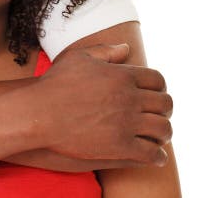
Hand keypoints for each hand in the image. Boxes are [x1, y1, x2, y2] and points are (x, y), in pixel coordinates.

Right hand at [31, 46, 172, 166]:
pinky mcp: (120, 146)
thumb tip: (127, 48)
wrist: (39, 113)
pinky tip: (154, 157)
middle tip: (159, 115)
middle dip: (165, 110)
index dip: (159, 88)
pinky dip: (157, 156)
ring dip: (164, 133)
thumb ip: (106, 51)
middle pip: (165, 104)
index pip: (157, 80)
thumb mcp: (79, 58)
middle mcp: (130, 98)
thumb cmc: (55, 84)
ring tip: (159, 136)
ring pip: (162, 129)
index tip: (155, 94)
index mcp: (123, 75)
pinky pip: (150, 153)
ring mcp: (126, 123)